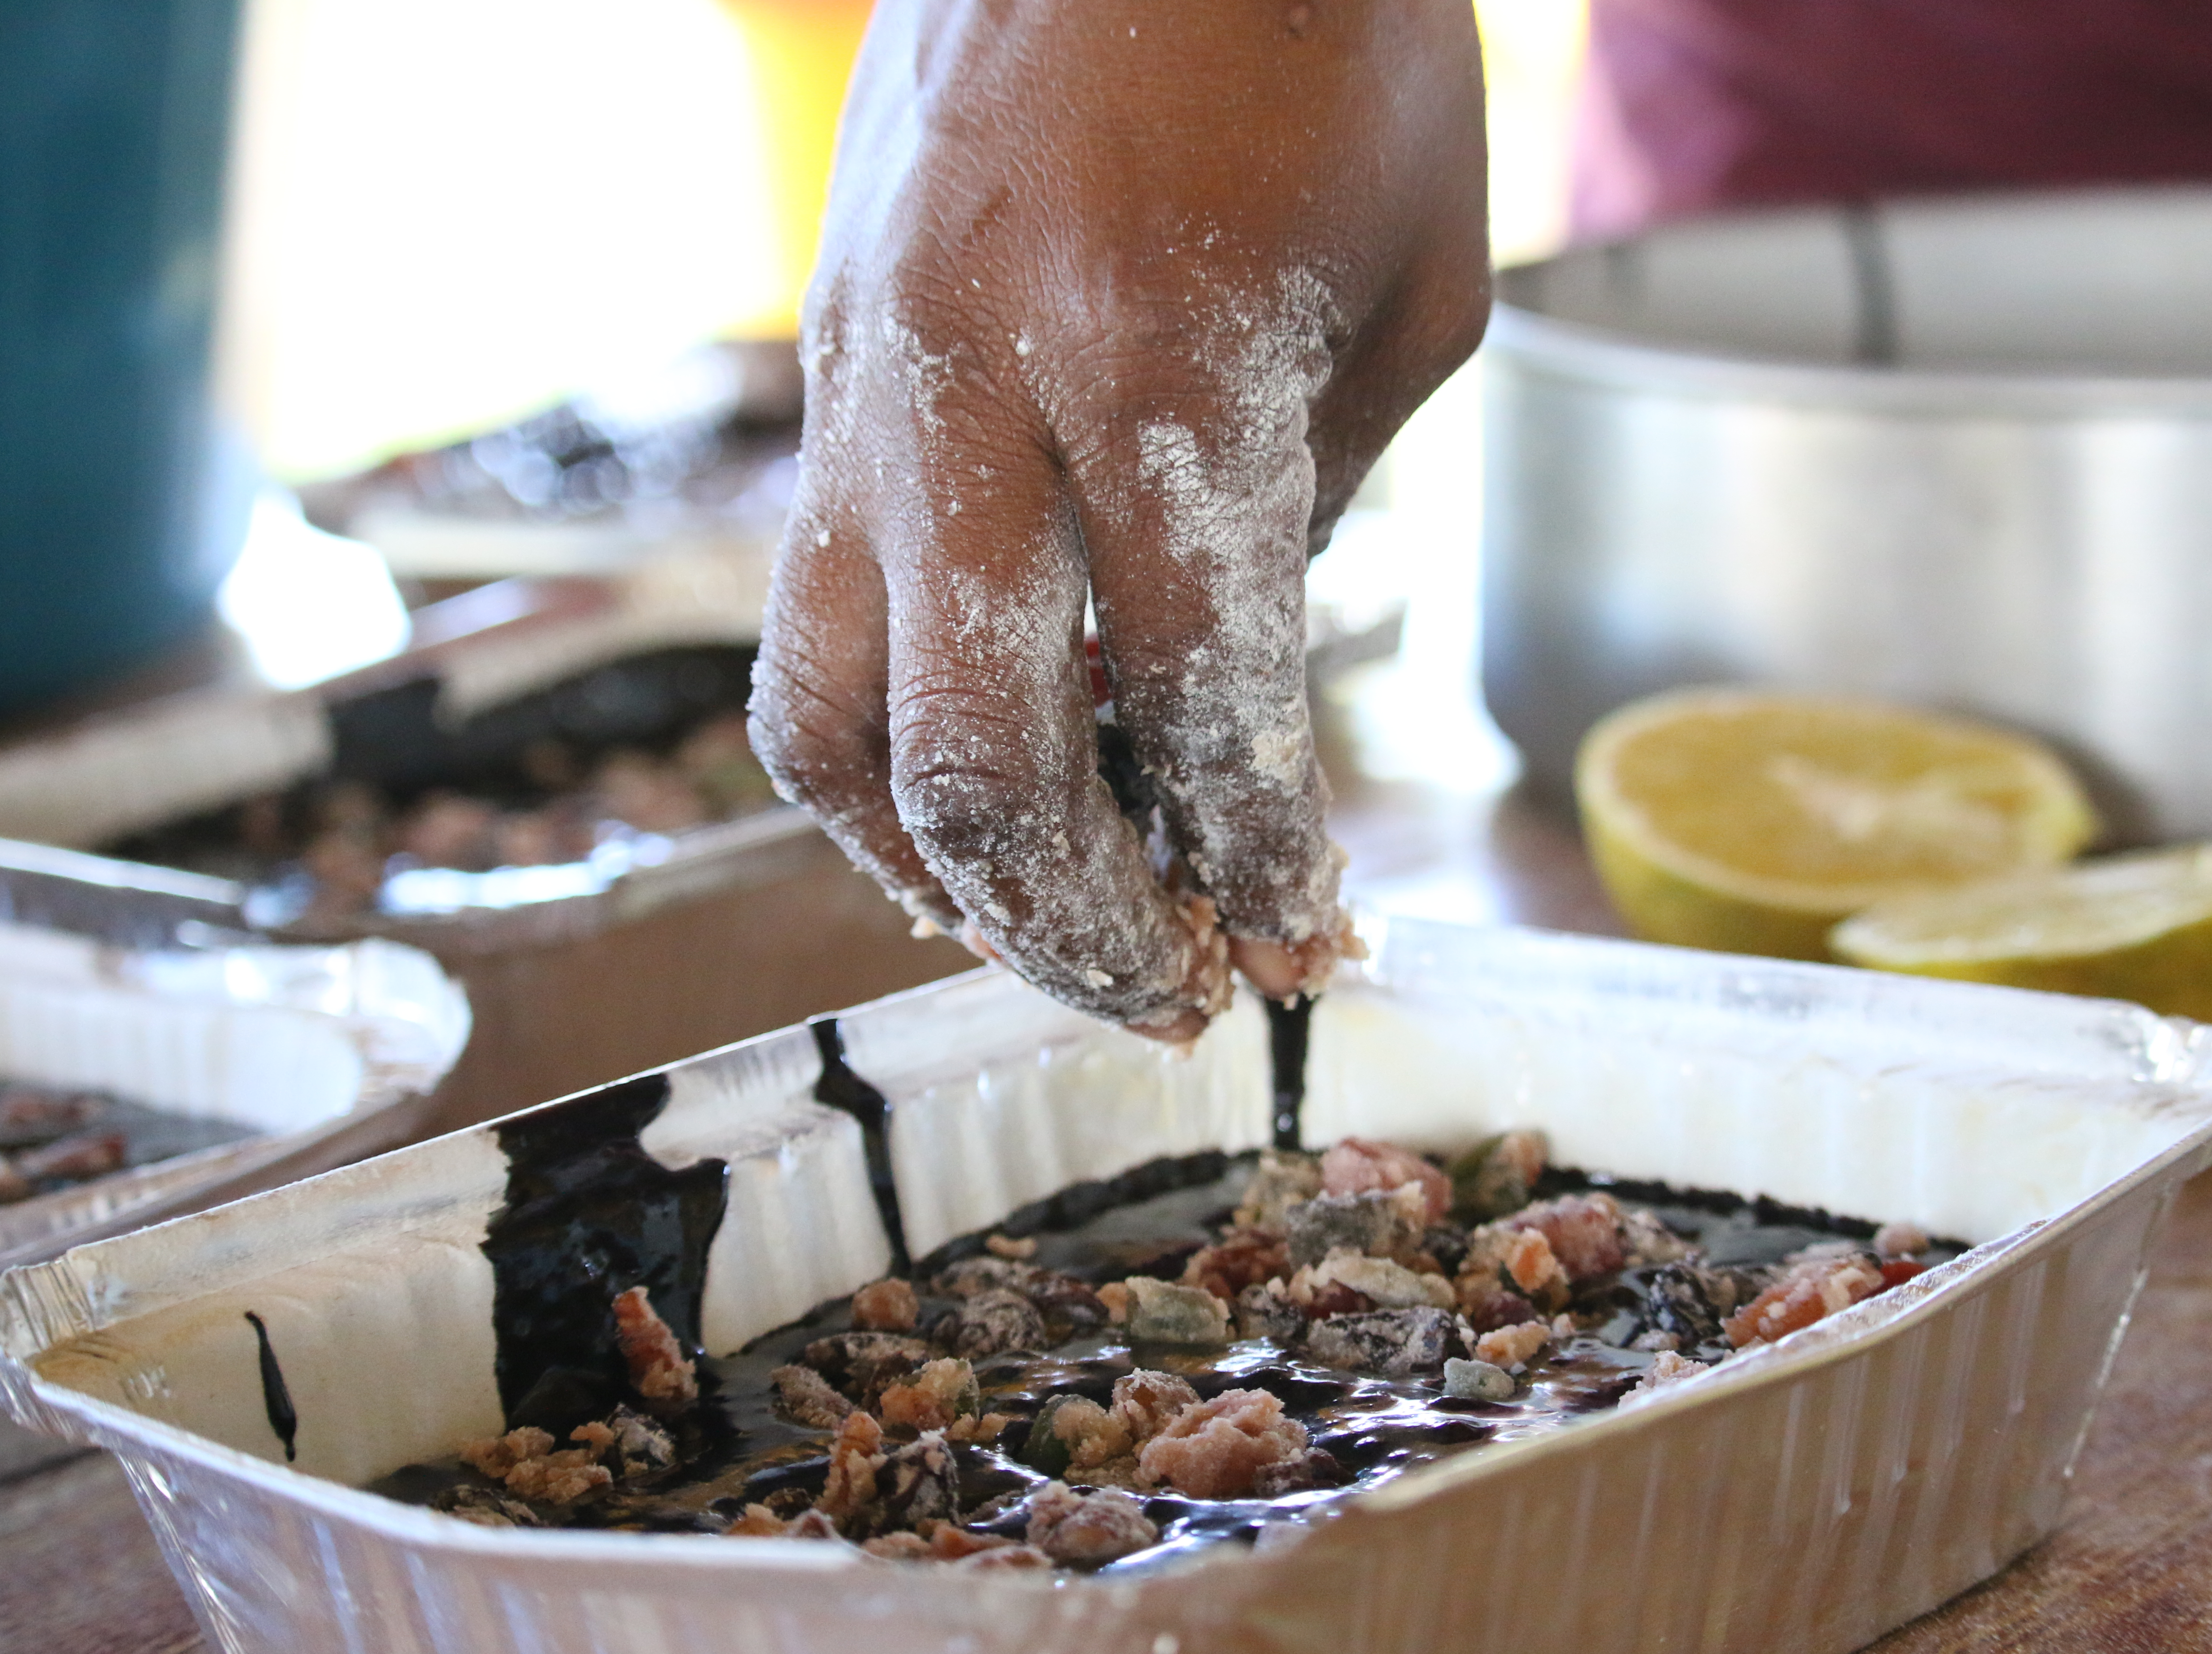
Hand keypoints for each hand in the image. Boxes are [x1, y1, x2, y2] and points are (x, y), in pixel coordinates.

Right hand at [749, 0, 1487, 1038]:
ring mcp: (864, 382)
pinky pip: (805, 616)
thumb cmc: (1327, 45)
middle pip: (976, 762)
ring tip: (1045, 930)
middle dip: (1080, 926)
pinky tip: (958, 795)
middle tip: (1173, 1000)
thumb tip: (1230, 702)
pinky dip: (873, 750)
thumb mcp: (1405, 298)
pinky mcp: (818, 372)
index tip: (1302, 954)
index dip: (1253, 865)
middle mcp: (974, 389)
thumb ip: (1310, 514)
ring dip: (938, 873)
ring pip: (826, 722)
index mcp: (1159, 362)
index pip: (1194, 703)